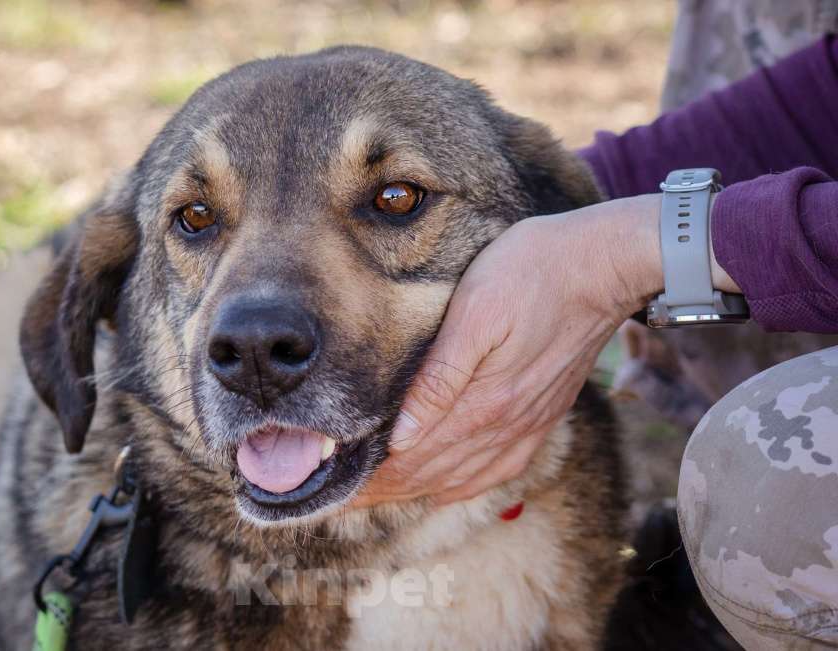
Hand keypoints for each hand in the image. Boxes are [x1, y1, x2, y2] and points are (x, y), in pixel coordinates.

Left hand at [355, 194, 667, 507]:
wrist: (605, 267)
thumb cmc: (533, 271)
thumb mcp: (475, 310)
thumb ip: (439, 378)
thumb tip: (402, 436)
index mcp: (482, 402)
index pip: (410, 458)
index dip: (368, 477)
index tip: (330, 487)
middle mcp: (505, 425)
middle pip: (429, 474)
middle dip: (381, 490)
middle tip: (337, 498)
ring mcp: (526, 425)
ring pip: (460, 478)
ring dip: (414, 490)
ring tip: (376, 497)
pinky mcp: (542, 418)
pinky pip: (498, 470)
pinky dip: (462, 486)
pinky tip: (445, 488)